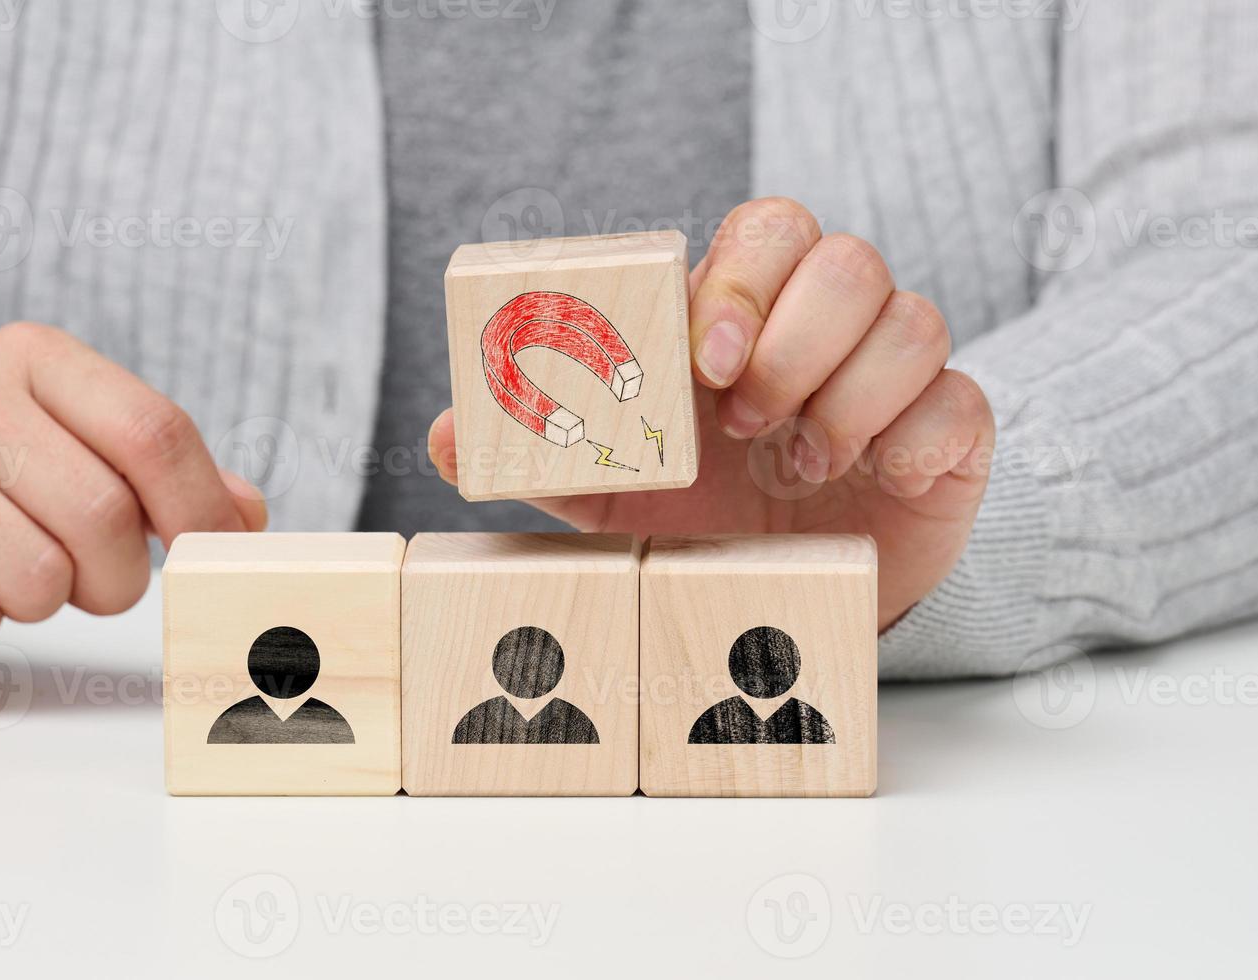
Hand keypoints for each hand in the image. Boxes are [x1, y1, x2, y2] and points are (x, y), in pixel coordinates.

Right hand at [0, 323, 266, 649]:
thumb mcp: (72, 438)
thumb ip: (163, 469)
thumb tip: (246, 514)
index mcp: (34, 355)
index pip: (153, 430)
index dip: (201, 509)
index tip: (216, 553)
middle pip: (104, 516)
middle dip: (120, 577)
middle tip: (96, 579)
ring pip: (38, 579)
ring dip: (46, 602)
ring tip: (13, 570)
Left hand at [428, 198, 994, 629]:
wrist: (794, 600)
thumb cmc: (706, 525)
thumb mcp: (616, 496)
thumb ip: (548, 456)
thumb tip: (445, 435)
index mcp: (749, 320)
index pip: (767, 232)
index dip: (740, 281)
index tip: (701, 360)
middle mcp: (829, 332)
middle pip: (848, 259)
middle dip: (793, 338)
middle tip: (746, 420)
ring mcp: (897, 379)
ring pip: (915, 320)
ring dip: (849, 397)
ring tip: (797, 468)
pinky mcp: (951, 434)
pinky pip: (961, 403)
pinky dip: (913, 440)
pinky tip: (871, 482)